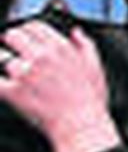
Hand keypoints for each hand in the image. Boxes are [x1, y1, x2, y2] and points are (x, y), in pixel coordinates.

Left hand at [0, 22, 117, 151]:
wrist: (80, 125)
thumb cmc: (90, 100)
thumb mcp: (95, 67)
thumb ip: (85, 45)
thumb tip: (76, 32)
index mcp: (60, 47)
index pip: (34, 26)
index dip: (28, 30)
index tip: (26, 36)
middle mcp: (40, 56)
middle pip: (13, 36)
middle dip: (12, 42)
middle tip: (13, 50)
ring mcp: (24, 73)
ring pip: (1, 57)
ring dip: (4, 62)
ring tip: (10, 70)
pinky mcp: (12, 91)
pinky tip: (4, 85)